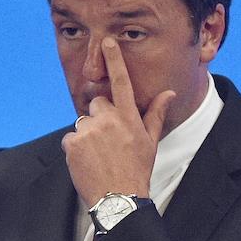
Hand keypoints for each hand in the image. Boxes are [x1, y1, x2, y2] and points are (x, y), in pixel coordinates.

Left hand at [61, 37, 175, 208]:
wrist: (118, 198)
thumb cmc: (137, 170)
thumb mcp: (150, 142)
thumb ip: (155, 114)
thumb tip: (168, 92)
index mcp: (128, 118)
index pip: (121, 83)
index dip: (114, 60)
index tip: (107, 42)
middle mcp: (108, 120)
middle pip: (98, 104)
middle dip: (101, 117)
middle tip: (110, 142)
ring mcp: (88, 131)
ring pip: (84, 122)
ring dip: (89, 136)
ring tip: (100, 157)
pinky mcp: (72, 142)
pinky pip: (71, 138)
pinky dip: (77, 149)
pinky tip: (89, 162)